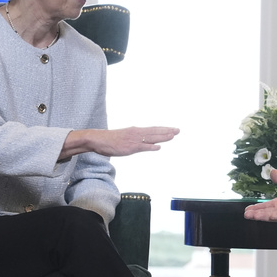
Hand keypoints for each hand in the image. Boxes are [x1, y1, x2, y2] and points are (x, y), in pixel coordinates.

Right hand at [62, 126, 177, 158]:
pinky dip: (150, 147)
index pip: (153, 130)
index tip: (173, 129)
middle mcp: (136, 133)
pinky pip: (142, 147)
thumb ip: (137, 140)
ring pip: (151, 138)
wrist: (98, 139)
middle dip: (167, 131)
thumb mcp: (126, 137)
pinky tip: (158, 147)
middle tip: (178, 130)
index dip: (164, 129)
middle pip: (155, 132)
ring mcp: (133, 140)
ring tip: (173, 135)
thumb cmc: (111, 140)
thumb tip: (148, 144)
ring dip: (162, 137)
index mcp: (136, 131)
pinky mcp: (129, 147)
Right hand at [243, 169, 276, 223]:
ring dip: (265, 216)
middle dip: (258, 214)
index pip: (266, 206)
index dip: (257, 207)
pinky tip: (272, 217)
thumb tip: (272, 171)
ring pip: (276, 216)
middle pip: (268, 213)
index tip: (247, 209)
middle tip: (247, 214)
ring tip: (254, 216)